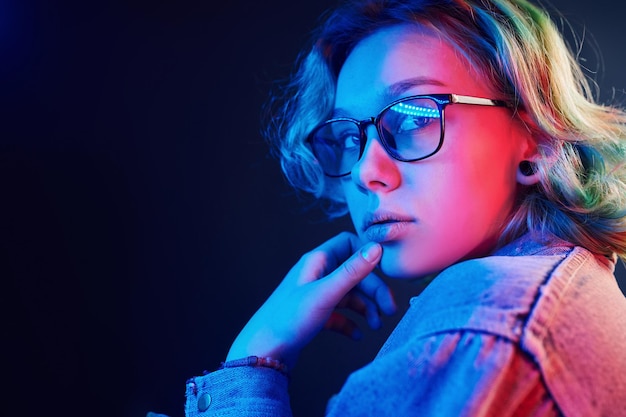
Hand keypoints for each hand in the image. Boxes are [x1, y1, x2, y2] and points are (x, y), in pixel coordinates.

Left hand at [226, 232, 395, 367]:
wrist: (263, 353)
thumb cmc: (288, 320)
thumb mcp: (325, 293)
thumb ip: (352, 271)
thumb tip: (376, 247)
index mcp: (317, 261)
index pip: (349, 244)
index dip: (368, 255)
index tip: (384, 273)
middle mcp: (316, 274)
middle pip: (355, 273)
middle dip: (374, 291)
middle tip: (389, 312)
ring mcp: (316, 295)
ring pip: (350, 295)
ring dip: (366, 309)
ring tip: (376, 327)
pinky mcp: (314, 314)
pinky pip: (340, 313)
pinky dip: (351, 322)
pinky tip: (356, 335)